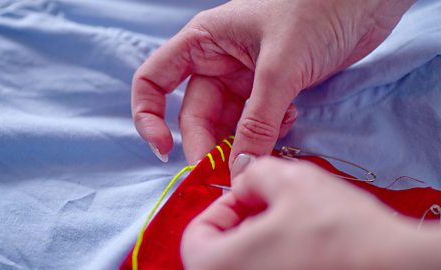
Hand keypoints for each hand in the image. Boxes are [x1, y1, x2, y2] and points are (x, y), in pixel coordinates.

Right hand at [131, 0, 413, 169]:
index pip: (154, 81)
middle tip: (229, 172)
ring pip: (229, 124)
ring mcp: (245, 78)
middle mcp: (218, 62)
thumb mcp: (280, 67)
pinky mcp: (273, 90)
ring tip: (270, 144)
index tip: (164, 149)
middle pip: (197, 114)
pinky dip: (269, 132)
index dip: (149, 116)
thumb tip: (238, 168)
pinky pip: (257, 124)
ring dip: (244, 142)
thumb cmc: (316, 9)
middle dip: (210, 144)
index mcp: (203, 42)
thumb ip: (257, 120)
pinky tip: (292, 120)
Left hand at [181, 157, 440, 269]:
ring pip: (246, 264)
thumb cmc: (339, 229)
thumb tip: (246, 181)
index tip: (248, 195)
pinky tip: (306, 244)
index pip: (197, 233)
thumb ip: (254, 173)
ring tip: (294, 222)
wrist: (395, 267)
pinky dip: (277, 258)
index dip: (222, 206)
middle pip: (221, 251)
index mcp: (219, 266)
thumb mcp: (291, 180)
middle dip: (243, 221)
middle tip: (271, 205)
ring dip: (262, 239)